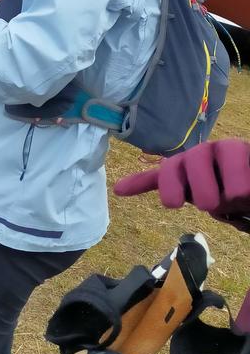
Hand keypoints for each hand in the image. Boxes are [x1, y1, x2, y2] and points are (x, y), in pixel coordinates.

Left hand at [114, 139, 249, 232]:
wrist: (244, 182)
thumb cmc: (211, 184)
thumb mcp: (183, 186)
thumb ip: (153, 183)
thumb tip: (117, 189)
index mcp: (185, 161)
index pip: (170, 166)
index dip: (167, 183)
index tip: (173, 204)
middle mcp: (206, 151)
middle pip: (195, 158)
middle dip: (200, 185)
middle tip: (208, 204)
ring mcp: (230, 148)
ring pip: (225, 152)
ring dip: (227, 180)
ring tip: (234, 197)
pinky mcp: (248, 152)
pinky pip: (246, 161)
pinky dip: (246, 177)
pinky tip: (247, 189)